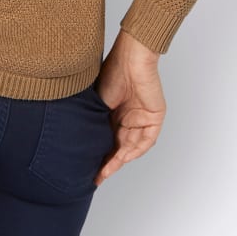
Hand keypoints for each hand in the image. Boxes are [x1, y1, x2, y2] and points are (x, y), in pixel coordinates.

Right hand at [94, 30, 165, 185]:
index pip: (108, 139)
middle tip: (97, 175)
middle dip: (109, 163)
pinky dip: (135, 150)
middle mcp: (129, 118)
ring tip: (105, 169)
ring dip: (119, 159)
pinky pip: (146, 140)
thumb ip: (95, 122)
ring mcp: (142, 118)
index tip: (89, 170)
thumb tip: (82, 142)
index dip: (100, 155)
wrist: (130, 59)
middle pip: (119, 146)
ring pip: (132, 146)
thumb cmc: (111, 73)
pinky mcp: (154, 117)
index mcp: (115, 113)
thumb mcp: (97, 103)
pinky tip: (122, 157)